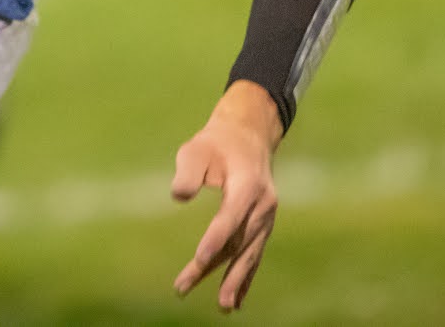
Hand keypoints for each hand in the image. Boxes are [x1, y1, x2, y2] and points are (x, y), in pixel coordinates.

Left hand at [170, 83, 282, 312]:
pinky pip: (254, 254)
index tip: (199, 258)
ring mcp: (266, 217)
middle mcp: (263, 204)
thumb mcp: (197, 148)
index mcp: (249, 183)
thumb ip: (189, 171)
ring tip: (223, 306)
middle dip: (218, 268)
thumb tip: (179, 196)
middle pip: (240, 240)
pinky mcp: (262, 225)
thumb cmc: (216, 144)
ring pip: (248, 252)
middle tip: (189, 287)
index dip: (216, 237)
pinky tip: (236, 299)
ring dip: (234, 280)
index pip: (232, 214)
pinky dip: (245, 276)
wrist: (248, 137)